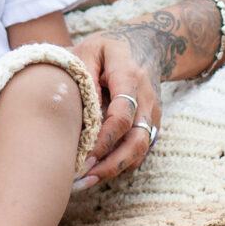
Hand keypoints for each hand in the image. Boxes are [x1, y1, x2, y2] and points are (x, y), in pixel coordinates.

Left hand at [73, 33, 158, 190]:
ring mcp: (152, 113)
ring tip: (85, 181)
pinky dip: (121, 163)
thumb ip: (80, 73)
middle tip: (82, 177)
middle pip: (137, 140)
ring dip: (115, 168)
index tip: (83, 155)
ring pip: (141, 149)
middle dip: (111, 164)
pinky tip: (98, 172)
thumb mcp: (91, 49)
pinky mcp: (151, 123)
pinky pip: (140, 149)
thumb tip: (72, 106)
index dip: (104, 139)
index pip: (122, 115)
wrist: (149, 44)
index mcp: (129, 77)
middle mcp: (146, 99)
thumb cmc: (111, 48)